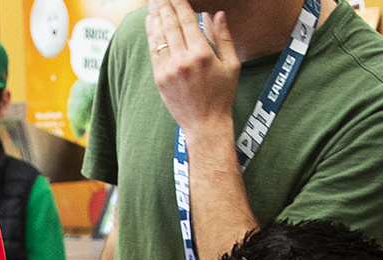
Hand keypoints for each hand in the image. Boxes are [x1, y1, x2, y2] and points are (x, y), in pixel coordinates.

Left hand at [145, 0, 242, 133]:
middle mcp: (183, 60)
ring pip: (159, 35)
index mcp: (202, 54)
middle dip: (164, 5)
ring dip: (155, 15)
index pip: (187, 19)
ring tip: (153, 1)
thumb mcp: (231, 65)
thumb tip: (218, 13)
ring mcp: (168, 69)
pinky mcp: (159, 78)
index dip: (179, 2)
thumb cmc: (222, 95)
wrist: (205, 125)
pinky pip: (153, 50)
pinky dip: (151, 33)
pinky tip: (151, 22)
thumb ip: (224, 37)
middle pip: (170, 23)